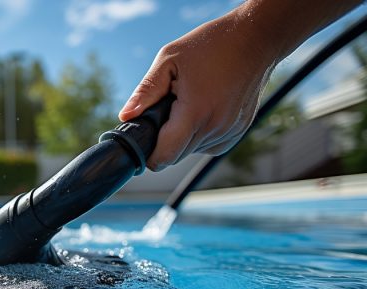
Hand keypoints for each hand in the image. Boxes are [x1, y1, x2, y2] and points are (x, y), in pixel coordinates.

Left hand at [119, 9, 277, 170]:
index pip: (164, 156)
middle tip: (166, 110)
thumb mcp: (169, 60)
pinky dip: (200, 134)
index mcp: (196, 113)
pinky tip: (202, 109)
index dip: (148, 155)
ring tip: (188, 103)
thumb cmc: (211, 45)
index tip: (142, 142)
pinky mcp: (239, 131)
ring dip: (183, 137)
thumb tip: (125, 117)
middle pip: (176, 157)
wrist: (256, 38)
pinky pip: (209, 145)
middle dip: (164, 141)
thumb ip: (145, 92)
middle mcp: (215, 128)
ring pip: (192, 151)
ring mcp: (230, 132)